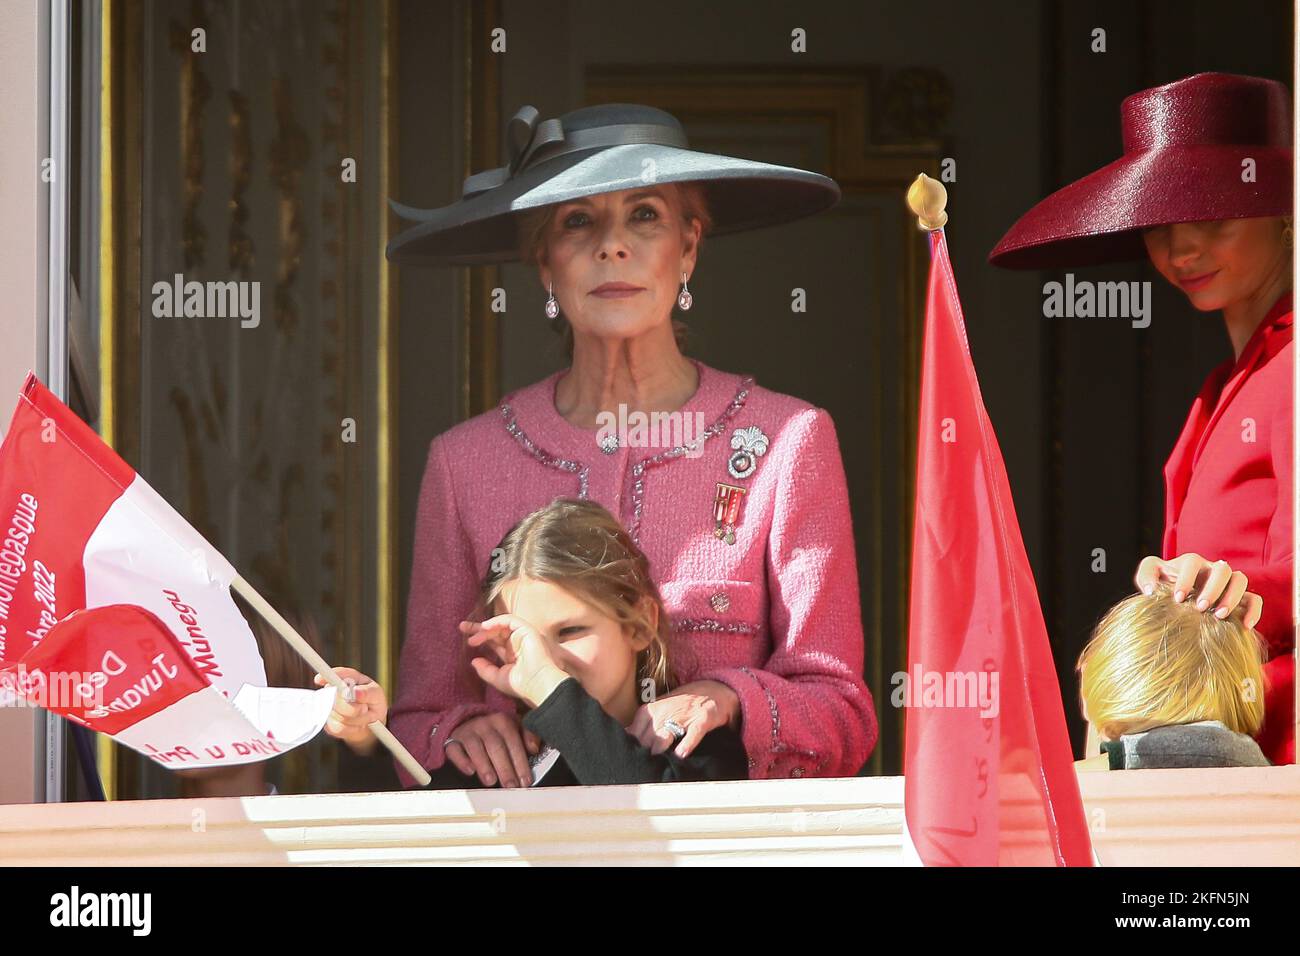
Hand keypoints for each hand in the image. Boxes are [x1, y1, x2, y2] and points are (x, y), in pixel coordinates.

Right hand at [315, 666, 386, 755]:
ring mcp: (329, 707)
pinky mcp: (328, 723)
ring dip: (356, 719)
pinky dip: (351, 729)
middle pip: (333, 699)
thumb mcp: (377, 695)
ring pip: (338, 716)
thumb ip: (368, 693)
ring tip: (363, 715)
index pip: (334, 675)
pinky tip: (357, 724)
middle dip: (352, 708)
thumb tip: (356, 692)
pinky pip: (337, 728)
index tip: (319, 680)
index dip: (325, 676)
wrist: (372, 723)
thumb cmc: (374, 702)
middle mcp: (335, 691)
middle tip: (365, 709)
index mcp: (348, 679)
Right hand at [443, 711, 542, 788]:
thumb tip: (534, 748)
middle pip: (495, 746)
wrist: (467, 721)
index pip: (513, 741)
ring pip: (475, 747)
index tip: (526, 780)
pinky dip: (462, 760)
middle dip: (505, 768)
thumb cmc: (495, 731)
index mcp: (503, 720)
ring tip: (491, 781)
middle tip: (511, 786)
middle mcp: (485, 724)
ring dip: (484, 765)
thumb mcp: (514, 728)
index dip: (520, 762)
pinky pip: (455, 750)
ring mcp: (468, 731)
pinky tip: (470, 771)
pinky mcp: (452, 740)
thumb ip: (528, 736)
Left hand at [460, 614, 570, 707]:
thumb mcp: (498, 677)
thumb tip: (473, 661)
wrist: (536, 684)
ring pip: (501, 625)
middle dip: (478, 628)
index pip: (494, 641)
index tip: (467, 639)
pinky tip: (485, 627)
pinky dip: (497, 621)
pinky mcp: (527, 630)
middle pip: (495, 630)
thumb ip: (485, 669)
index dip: (480, 637)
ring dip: (485, 629)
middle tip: (462, 626)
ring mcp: (523, 635)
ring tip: (473, 638)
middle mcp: (517, 643)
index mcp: (511, 654)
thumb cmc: (520, 684)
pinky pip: (510, 620)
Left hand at [628, 679, 738, 759]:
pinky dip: (687, 744)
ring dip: (659, 749)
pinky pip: (693, 733)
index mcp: (650, 710)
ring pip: (665, 735)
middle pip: (648, 737)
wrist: (711, 690)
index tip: (629, 760)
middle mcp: (665, 712)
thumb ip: (641, 726)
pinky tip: (681, 755)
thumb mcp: (659, 711)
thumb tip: (624, 738)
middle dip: (644, 753)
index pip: (634, 732)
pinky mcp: (702, 719)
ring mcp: (684, 715)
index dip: (632, 748)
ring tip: (656, 765)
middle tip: (641, 769)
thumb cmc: (680, 705)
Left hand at [1134, 552, 1262, 626]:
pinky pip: (1254, 599)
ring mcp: (1228, 583)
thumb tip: (1150, 590)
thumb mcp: (1151, 578)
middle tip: (1200, 607)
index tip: (1178, 598)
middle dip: (1212, 588)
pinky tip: (1245, 625)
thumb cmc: (1163, 587)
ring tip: (1219, 615)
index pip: (1193, 562)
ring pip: (1240, 579)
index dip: (1187, 579)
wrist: (1176, 603)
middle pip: (1222, 569)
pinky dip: (1253, 610)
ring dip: (1232, 597)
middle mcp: (1212, 570)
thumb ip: (1145, 576)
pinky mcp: (1240, 598)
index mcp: (1191, 563)